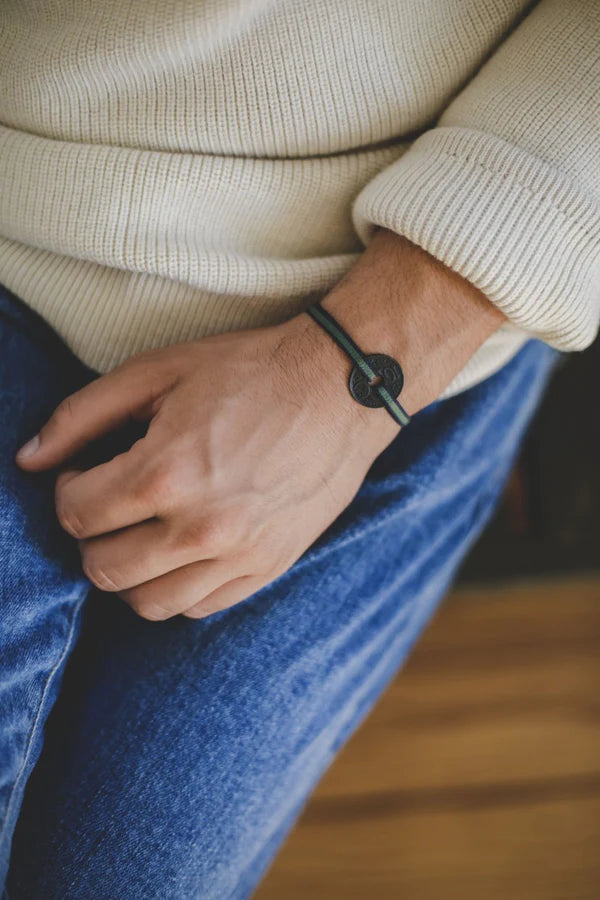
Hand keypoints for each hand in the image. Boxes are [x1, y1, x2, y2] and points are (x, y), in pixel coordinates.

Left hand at [15, 230, 504, 620]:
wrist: (340, 390)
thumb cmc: (248, 372)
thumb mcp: (157, 372)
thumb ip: (82, 416)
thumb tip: (28, 459)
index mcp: (165, 473)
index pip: (77, 515)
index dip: (69, 492)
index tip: (88, 475)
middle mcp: (199, 527)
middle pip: (102, 568)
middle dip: (92, 536)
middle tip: (111, 505)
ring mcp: (237, 556)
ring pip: (146, 603)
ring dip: (129, 571)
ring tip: (143, 533)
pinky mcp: (267, 568)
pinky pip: (197, 608)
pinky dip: (175, 588)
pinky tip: (182, 550)